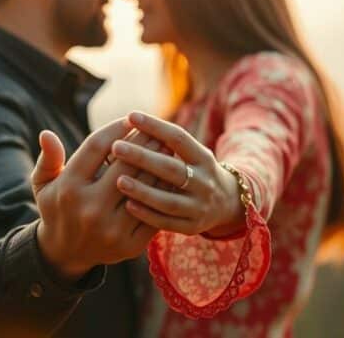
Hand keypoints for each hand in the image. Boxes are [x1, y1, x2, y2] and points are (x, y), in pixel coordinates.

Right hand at [30, 118, 157, 281]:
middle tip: (155, 128)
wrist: (66, 254)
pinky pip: (153, 212)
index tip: (129, 119)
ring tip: (166, 147)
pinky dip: (163, 192)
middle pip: (125, 165)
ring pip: (143, 187)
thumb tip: (46, 133)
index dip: (115, 129)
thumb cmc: (57, 208)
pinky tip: (169, 176)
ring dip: (158, 164)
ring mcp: (112, 229)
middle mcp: (90, 209)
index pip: (96, 147)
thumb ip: (49, 158)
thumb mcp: (44, 184)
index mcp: (69, 189)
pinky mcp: (130, 245)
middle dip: (143, 142)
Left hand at [111, 111, 245, 236]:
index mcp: (203, 158)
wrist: (227, 203)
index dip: (155, 127)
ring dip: (143, 190)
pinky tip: (127, 205)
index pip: (179, 138)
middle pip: (172, 169)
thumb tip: (129, 122)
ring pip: (169, 200)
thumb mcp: (190, 154)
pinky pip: (167, 223)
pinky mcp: (193, 227)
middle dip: (142, 157)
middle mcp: (205, 182)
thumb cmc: (195, 171)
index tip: (131, 116)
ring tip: (118, 180)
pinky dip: (147, 214)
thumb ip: (166, 143)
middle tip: (116, 147)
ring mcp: (200, 207)